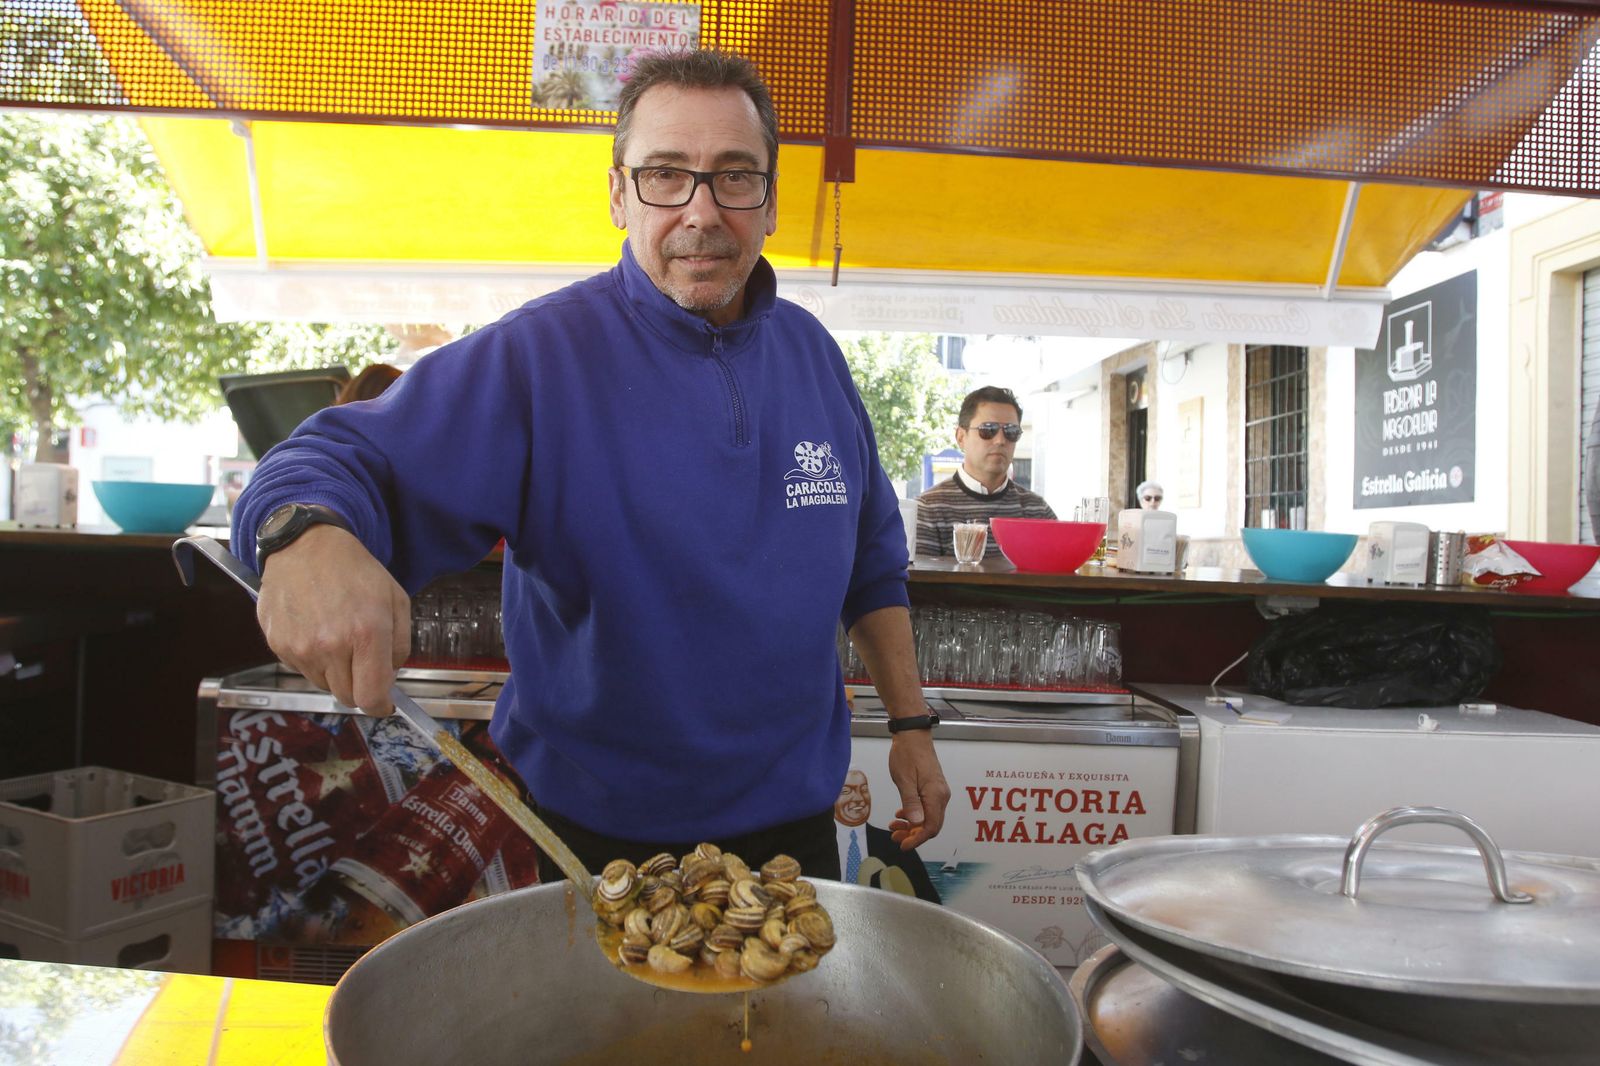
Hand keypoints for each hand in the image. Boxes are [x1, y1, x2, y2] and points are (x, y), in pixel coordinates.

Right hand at [256, 524, 410, 715]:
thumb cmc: (354, 570)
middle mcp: (330, 644)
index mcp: (366, 633)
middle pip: (347, 696)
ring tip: (337, 636)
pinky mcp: (278, 643)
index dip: (380, 705)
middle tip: (362, 662)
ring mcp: (300, 646)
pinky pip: (302, 668)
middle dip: (359, 686)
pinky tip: (317, 629)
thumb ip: (400, 645)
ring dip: (335, 672)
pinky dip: (313, 659)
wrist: (306, 546)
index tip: (384, 703)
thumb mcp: (396, 600)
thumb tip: (390, 677)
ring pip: (324, 684)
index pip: (371, 696)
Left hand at [886, 729, 949, 849]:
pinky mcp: (933, 788)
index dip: (917, 839)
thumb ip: (911, 803)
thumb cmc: (907, 754)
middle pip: (931, 825)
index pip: (931, 827)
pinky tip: (901, 814)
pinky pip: (927, 808)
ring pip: (928, 817)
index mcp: (936, 795)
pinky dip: (915, 815)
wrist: (913, 735)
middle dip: (913, 834)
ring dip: (912, 825)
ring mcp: (939, 792)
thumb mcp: (904, 780)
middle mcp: (941, 795)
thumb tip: (916, 823)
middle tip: (894, 836)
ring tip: (894, 826)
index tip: (903, 846)